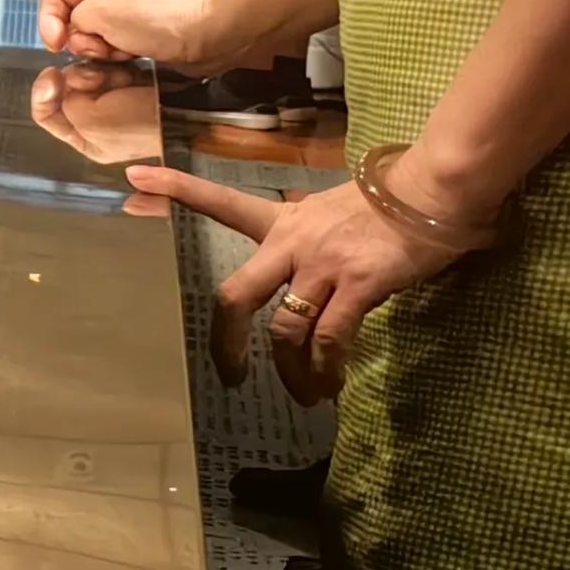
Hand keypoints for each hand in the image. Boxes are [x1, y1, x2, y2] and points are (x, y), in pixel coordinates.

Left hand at [31, 64, 166, 182]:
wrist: (189, 104)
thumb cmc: (142, 120)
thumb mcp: (92, 122)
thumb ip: (65, 104)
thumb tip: (64, 87)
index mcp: (88, 141)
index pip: (47, 114)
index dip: (43, 93)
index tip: (51, 75)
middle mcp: (99, 123)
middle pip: (67, 90)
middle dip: (76, 78)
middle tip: (92, 75)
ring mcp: (118, 101)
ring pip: (88, 74)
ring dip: (96, 68)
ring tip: (116, 73)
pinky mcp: (135, 82)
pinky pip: (110, 66)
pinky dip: (112, 63)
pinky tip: (124, 65)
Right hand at [39, 0, 219, 66]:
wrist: (201, 37)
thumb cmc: (152, 19)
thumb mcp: (101, 11)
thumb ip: (73, 18)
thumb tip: (75, 34)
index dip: (48, 19)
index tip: (56, 44)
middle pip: (72, 19)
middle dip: (81, 38)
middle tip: (98, 47)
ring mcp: (123, 16)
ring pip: (89, 37)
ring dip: (98, 49)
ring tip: (119, 51)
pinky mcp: (134, 36)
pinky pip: (108, 48)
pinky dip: (112, 55)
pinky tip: (129, 56)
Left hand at [134, 166, 460, 403]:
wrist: (436, 189)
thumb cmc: (392, 201)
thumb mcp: (334, 210)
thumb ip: (310, 234)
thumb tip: (303, 263)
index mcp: (284, 220)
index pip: (221, 201)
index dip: (176, 188)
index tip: (133, 174)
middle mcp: (293, 243)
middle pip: (236, 296)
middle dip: (227, 342)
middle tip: (231, 375)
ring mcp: (322, 265)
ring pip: (284, 331)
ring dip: (292, 372)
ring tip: (305, 394)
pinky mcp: (357, 285)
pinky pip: (329, 338)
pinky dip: (325, 368)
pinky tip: (330, 384)